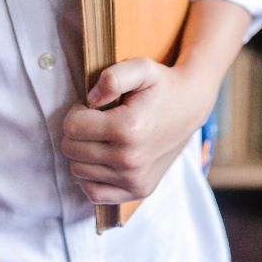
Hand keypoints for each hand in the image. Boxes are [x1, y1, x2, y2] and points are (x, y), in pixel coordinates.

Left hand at [60, 58, 212, 204]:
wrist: (191, 107)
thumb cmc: (162, 86)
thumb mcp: (142, 68)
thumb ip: (113, 77)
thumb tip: (90, 99)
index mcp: (128, 128)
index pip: (71, 126)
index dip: (77, 111)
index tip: (95, 105)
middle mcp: (130, 159)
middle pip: (71, 150)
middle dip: (79, 132)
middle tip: (99, 120)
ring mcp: (134, 179)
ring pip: (78, 170)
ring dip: (84, 152)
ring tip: (104, 137)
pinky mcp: (138, 190)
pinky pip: (94, 193)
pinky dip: (91, 177)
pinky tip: (103, 158)